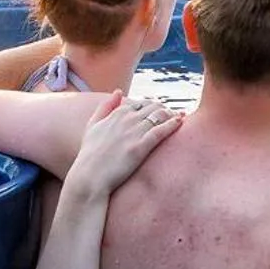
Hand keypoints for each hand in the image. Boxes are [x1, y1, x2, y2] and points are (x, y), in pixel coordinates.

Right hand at [64, 92, 182, 198]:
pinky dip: (172, 124)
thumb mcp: (92, 126)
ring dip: (172, 114)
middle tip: (174, 114)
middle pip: (153, 107)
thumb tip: (118, 91)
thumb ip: (105, 107)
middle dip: (164, 109)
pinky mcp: (141, 146)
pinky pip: (161, 130)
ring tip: (179, 117)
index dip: (152, 106)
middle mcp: (127, 119)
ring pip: (160, 115)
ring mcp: (134, 132)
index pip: (141, 103)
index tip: (159, 111)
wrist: (89, 177)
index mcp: (117, 113)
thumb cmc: (90, 154)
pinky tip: (180, 122)